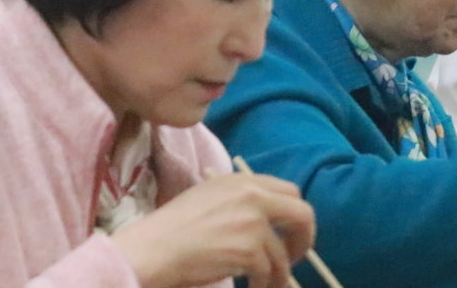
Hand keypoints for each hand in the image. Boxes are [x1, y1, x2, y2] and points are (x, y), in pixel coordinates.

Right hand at [110, 171, 313, 287]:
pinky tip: (252, 287)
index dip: (294, 216)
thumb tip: (268, 219)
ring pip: (284, 252)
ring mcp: (252, 222)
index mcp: (242, 180)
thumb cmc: (173, 228)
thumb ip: (241, 200)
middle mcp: (252, 195)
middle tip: (293, 257)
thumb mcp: (210, 197)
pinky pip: (268, 272)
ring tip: (268, 284)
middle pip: (302, 214)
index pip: (289, 191)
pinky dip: (264, 284)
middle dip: (304, 238)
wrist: (153, 249)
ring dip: (279, 273)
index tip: (288, 233)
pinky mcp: (248, 249)